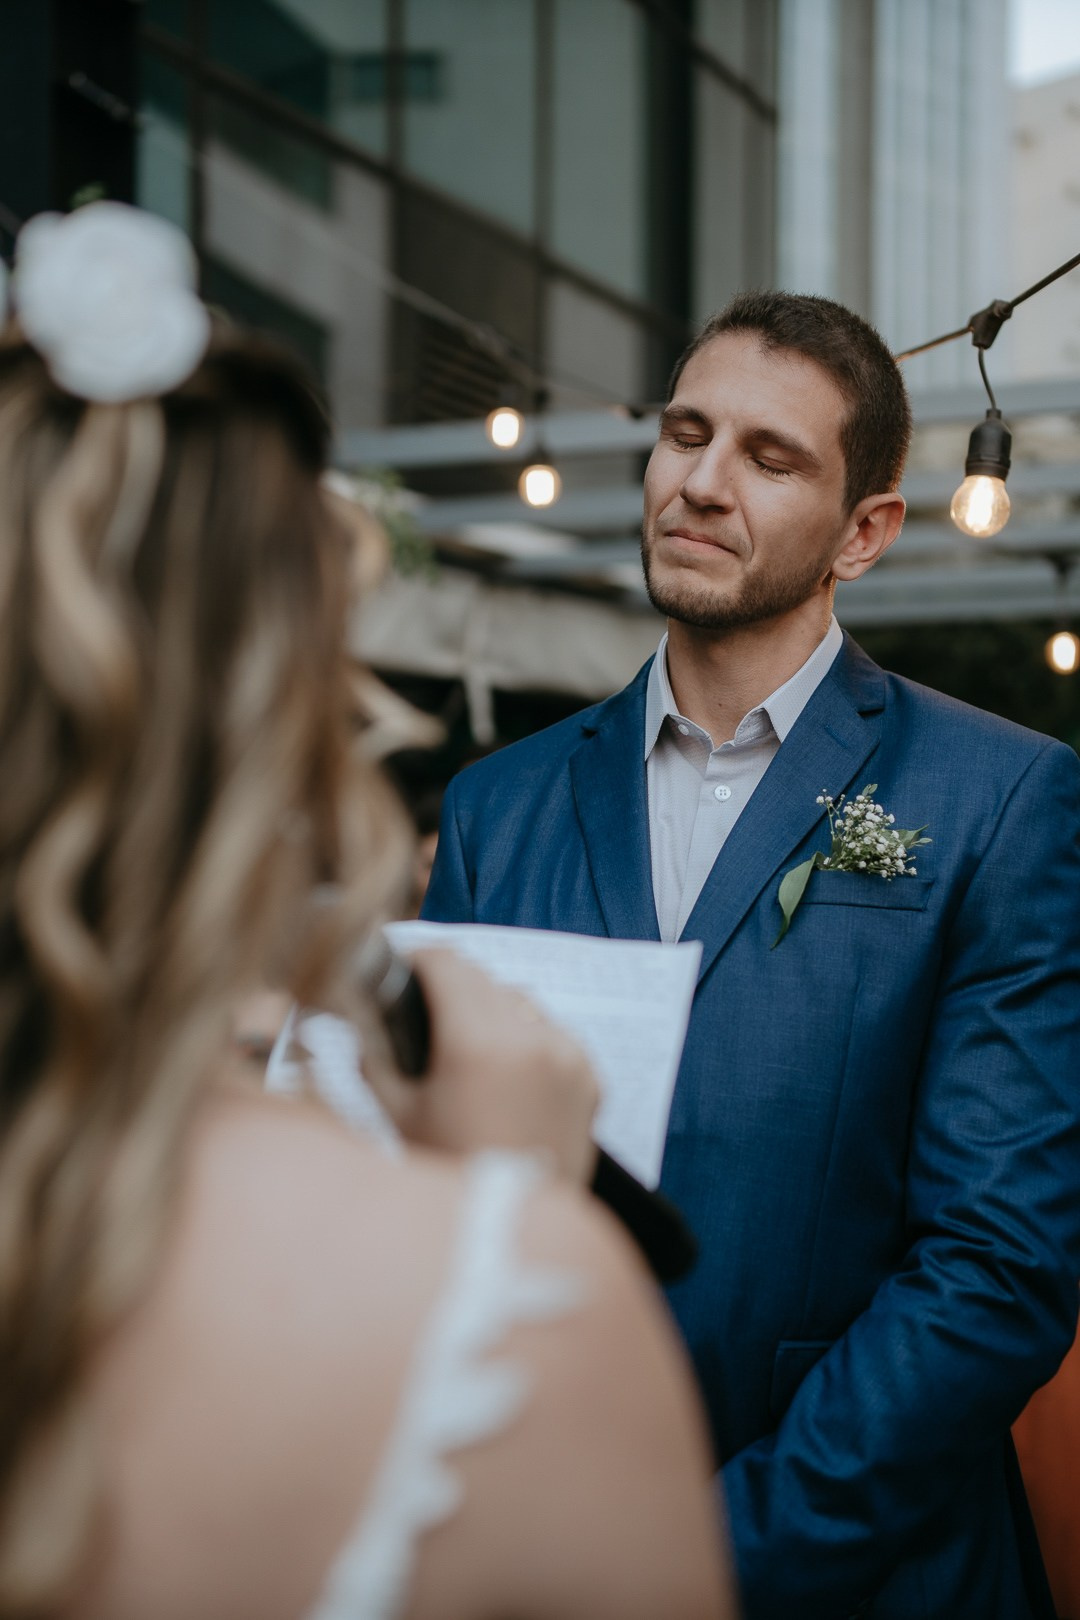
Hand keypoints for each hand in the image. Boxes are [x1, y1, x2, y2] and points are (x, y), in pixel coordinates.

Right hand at [374, 948, 599, 1183]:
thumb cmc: (447, 1176)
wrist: (511, 1234)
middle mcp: (529, 1040)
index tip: (403, 971)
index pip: (446, 962)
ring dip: (491, 1008)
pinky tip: (506, 1072)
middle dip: (450, 986)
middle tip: (426, 1011)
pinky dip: (527, 1039)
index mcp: (477, 1043)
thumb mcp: (395, 1115)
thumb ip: (372, 1054)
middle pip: (482, 977)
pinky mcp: (589, 1076)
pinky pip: (551, 1032)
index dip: (417, 960)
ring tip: (469, 1045)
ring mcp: (567, 1056)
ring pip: (519, 1000)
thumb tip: (362, 1012)